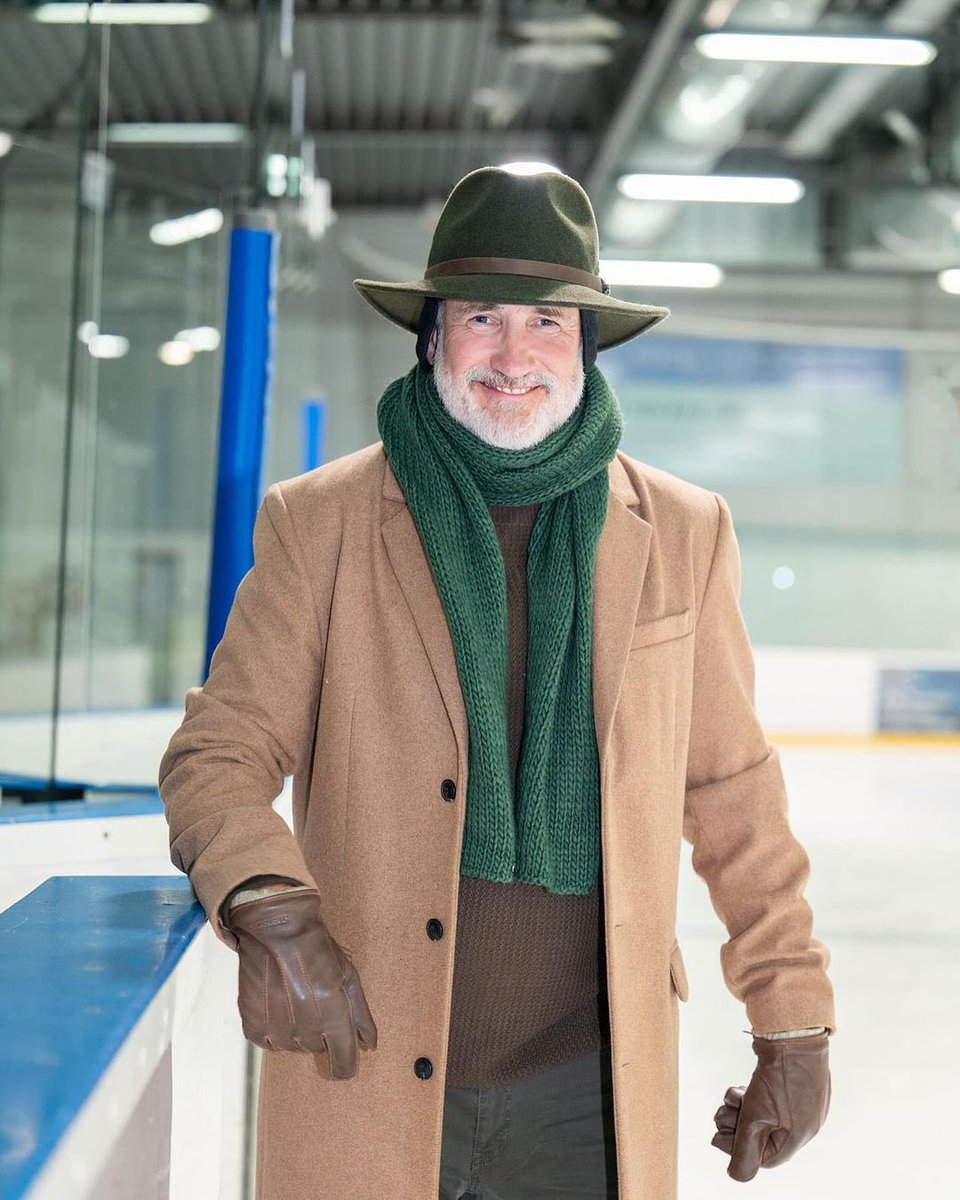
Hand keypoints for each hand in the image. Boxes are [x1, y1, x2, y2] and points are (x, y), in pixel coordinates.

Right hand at [227, 888, 377, 1077]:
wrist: (275, 928)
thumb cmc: (315, 948)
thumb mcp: (347, 974)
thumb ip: (360, 1014)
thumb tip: (369, 1045)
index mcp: (332, 1012)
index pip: (344, 1060)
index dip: (347, 1062)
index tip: (347, 1059)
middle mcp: (303, 1026)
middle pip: (318, 1049)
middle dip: (321, 1030)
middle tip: (315, 1000)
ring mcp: (275, 1028)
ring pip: (294, 1047)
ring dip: (298, 1030)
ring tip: (295, 997)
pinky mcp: (252, 1026)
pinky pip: (270, 1044)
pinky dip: (275, 1030)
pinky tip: (278, 1004)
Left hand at [712, 1033, 830, 1181]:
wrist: (793, 1034)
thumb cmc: (778, 1077)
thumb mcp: (756, 1118)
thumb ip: (745, 1149)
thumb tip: (736, 1176)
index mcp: (800, 1136)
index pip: (766, 1157)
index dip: (740, 1149)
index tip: (721, 1135)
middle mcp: (805, 1122)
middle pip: (763, 1135)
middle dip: (738, 1125)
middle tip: (725, 1112)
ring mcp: (801, 1100)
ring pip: (762, 1115)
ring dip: (741, 1108)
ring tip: (734, 1096)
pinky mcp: (792, 1083)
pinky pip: (768, 1099)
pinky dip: (751, 1095)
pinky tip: (742, 1088)